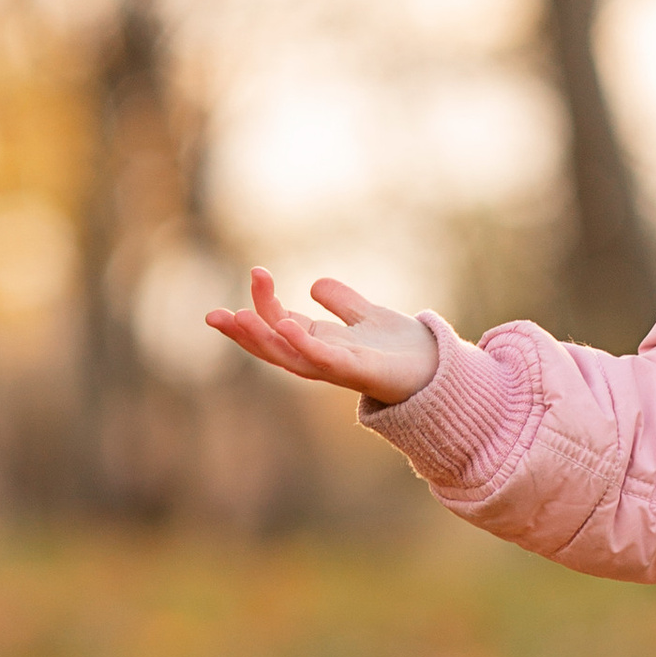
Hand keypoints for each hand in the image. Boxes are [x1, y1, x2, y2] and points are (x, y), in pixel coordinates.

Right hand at [205, 270, 437, 404]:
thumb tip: (315, 285)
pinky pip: (326, 360)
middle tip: (214, 314)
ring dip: (263, 339)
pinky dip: (304, 344)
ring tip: (241, 318)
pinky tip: (286, 325)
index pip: (278, 329)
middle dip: (243, 333)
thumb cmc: (403, 350)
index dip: (256, 311)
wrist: (441, 371)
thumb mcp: (367, 316)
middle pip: (273, 348)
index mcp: (321, 344)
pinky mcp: (361, 372)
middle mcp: (323, 360)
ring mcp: (340, 369)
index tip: (243, 284)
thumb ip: (342, 301)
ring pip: (290, 358)